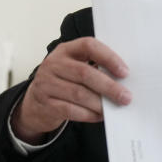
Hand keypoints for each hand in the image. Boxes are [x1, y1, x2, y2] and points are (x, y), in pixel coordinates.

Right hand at [13, 37, 130, 142]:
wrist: (36, 103)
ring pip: (78, 94)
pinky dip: (89, 114)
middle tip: (125, 97)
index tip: (125, 72)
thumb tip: (123, 82)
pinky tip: (100, 116)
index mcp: (65, 50)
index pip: (88, 45)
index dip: (108, 57)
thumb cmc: (64, 82)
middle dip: (109, 86)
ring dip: (100, 103)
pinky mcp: (45, 103)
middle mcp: (53, 64)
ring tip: (114, 109)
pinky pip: (71, 110)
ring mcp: (46, 84)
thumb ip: (94, 68)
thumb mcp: (74, 68)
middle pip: (84, 73)